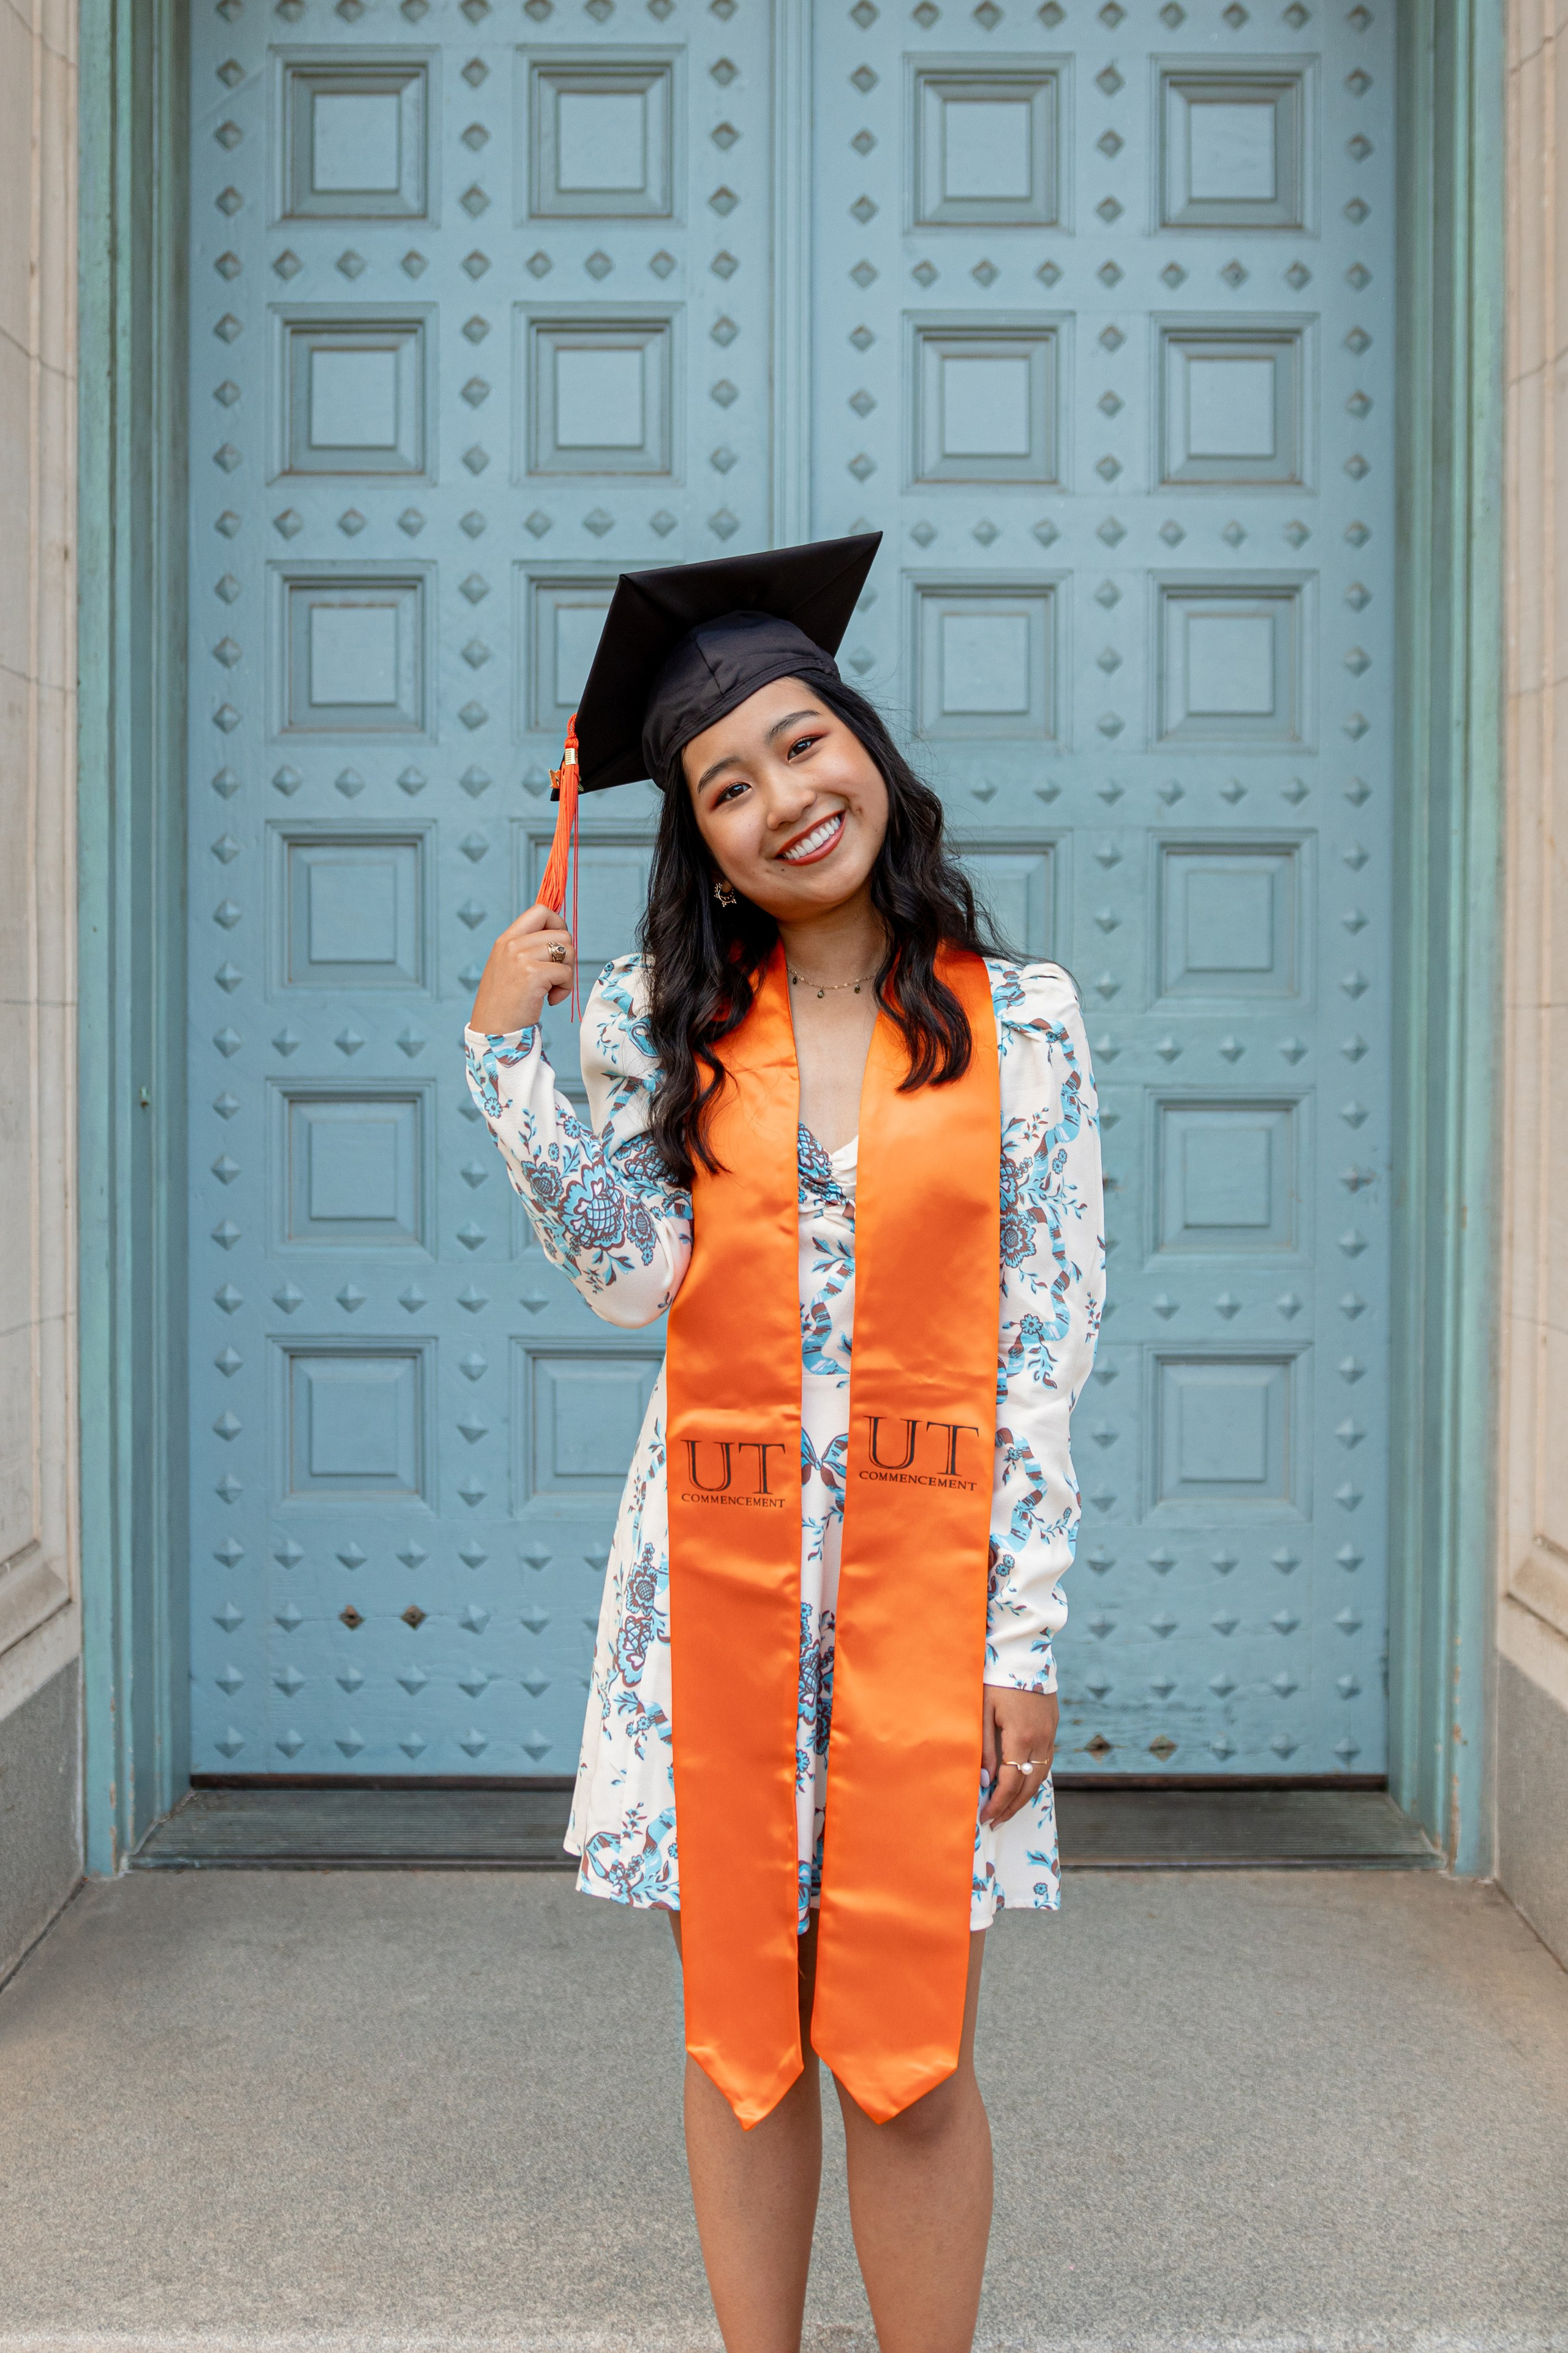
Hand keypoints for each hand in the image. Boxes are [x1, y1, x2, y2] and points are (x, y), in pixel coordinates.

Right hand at [468, 904, 576, 1033]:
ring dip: (567, 973)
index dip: (558, 925)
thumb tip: (561, 937)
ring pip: (568, 951)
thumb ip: (528, 949)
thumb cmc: (505, 1003)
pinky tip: (550, 1001)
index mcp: (506, 939)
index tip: (557, 948)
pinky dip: (565, 989)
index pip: (541, 910)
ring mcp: (521, 957)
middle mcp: (512, 943)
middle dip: (566, 956)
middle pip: (562, 933)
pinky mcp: (533, 974)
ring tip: (551, 990)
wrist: (493, 1030)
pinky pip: (566, 972)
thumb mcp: (509, 967)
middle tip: (554, 976)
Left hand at [979, 1684, 1057, 1826]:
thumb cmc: (997, 1680)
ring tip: (1008, 1810)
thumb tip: (984, 1781)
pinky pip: (1047, 1762)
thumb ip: (985, 1748)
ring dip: (1025, 1796)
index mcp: (1020, 1736)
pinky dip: (1035, 1778)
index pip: (1010, 1782)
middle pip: (1028, 1785)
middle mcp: (1040, 1739)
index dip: (998, 1803)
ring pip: (1041, 1776)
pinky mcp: (1053, 1727)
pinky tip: (1024, 1785)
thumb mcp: (983, 1711)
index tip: (985, 1817)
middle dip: (1011, 1807)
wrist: (1024, 1653)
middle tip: (995, 1822)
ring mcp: (1050, 1734)